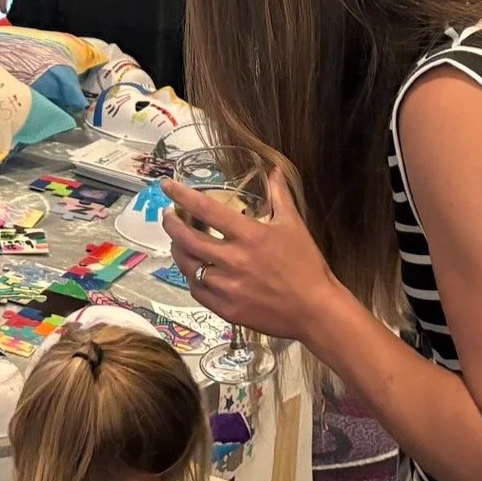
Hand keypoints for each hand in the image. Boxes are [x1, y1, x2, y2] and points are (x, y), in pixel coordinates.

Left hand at [162, 167, 350, 342]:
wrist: (315, 310)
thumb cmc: (306, 265)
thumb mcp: (294, 225)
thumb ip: (280, 195)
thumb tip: (274, 170)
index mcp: (249, 236)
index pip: (206, 209)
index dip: (182, 195)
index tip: (166, 186)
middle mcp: (233, 260)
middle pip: (188, 239)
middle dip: (172, 224)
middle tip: (168, 216)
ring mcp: (227, 287)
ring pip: (188, 266)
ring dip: (178, 250)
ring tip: (178, 241)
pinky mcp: (226, 309)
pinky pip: (197, 290)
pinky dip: (192, 277)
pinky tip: (195, 270)